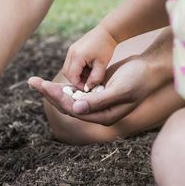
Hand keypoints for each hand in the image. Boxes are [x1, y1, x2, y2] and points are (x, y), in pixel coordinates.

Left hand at [29, 55, 170, 125]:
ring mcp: (97, 103)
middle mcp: (98, 113)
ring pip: (70, 98)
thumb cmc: (139, 79)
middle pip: (68, 105)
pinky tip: (50, 82)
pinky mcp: (96, 92)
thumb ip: (99, 101)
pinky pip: (76, 92)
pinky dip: (64, 86)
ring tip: (35, 82)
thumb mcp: (120, 90)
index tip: (44, 86)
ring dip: (53, 90)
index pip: (74, 109)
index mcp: (103, 116)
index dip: (57, 98)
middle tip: (32, 81)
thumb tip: (76, 109)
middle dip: (50, 93)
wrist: (151, 69)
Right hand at [62, 25, 117, 90]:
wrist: (107, 32)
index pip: (72, 76)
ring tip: (89, 75)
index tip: (87, 88)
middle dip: (76, 80)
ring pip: (67, 69)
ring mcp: (71, 50)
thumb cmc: (106, 47)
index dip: (78, 84)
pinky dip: (77, 69)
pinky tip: (88, 69)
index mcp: (78, 56)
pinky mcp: (73, 50)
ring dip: (76, 75)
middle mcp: (71, 53)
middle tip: (87, 83)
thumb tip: (88, 88)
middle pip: (67, 73)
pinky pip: (70, 63)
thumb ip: (95, 78)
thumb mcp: (102, 64)